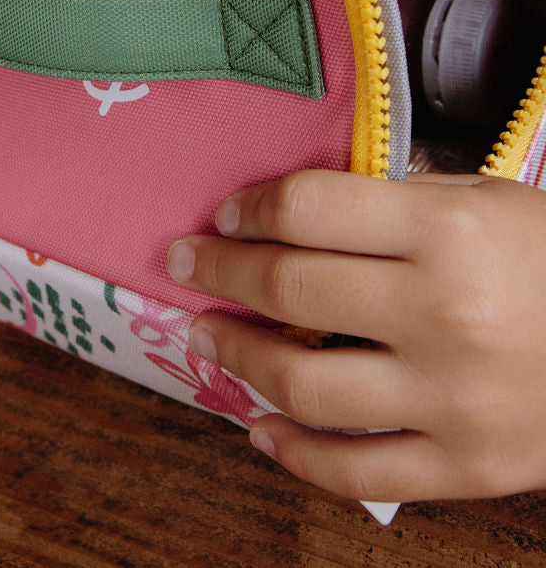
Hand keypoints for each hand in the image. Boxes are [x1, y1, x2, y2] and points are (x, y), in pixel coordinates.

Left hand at [167, 168, 545, 501]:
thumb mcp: (487, 202)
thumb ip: (397, 203)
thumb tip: (295, 212)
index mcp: (447, 233)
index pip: (308, 212)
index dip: (250, 209)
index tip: (227, 214)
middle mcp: (441, 315)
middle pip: (290, 291)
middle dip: (220, 273)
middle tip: (184, 262)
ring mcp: (449, 401)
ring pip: (303, 386)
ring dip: (238, 358)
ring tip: (209, 337)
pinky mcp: (463, 469)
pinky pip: (353, 470)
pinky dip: (292, 453)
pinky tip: (259, 428)